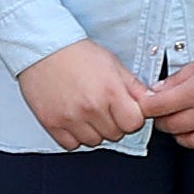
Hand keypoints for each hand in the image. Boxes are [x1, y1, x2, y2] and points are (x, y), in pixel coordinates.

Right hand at [15, 42, 154, 150]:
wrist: (42, 49)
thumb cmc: (78, 53)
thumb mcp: (113, 64)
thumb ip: (133, 86)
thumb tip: (151, 102)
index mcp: (110, 91)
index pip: (134, 124)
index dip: (131, 117)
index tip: (125, 110)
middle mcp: (91, 107)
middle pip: (115, 134)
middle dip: (113, 123)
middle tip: (103, 107)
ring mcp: (70, 118)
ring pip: (94, 142)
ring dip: (94, 131)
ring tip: (87, 112)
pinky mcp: (51, 123)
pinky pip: (71, 144)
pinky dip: (74, 136)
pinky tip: (74, 119)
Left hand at [134, 44, 193, 156]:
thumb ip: (178, 78)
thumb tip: (158, 91)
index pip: (157, 107)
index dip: (147, 107)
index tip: (148, 104)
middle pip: (172, 127)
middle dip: (163, 120)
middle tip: (164, 113)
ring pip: (192, 143)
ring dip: (183, 136)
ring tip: (185, 125)